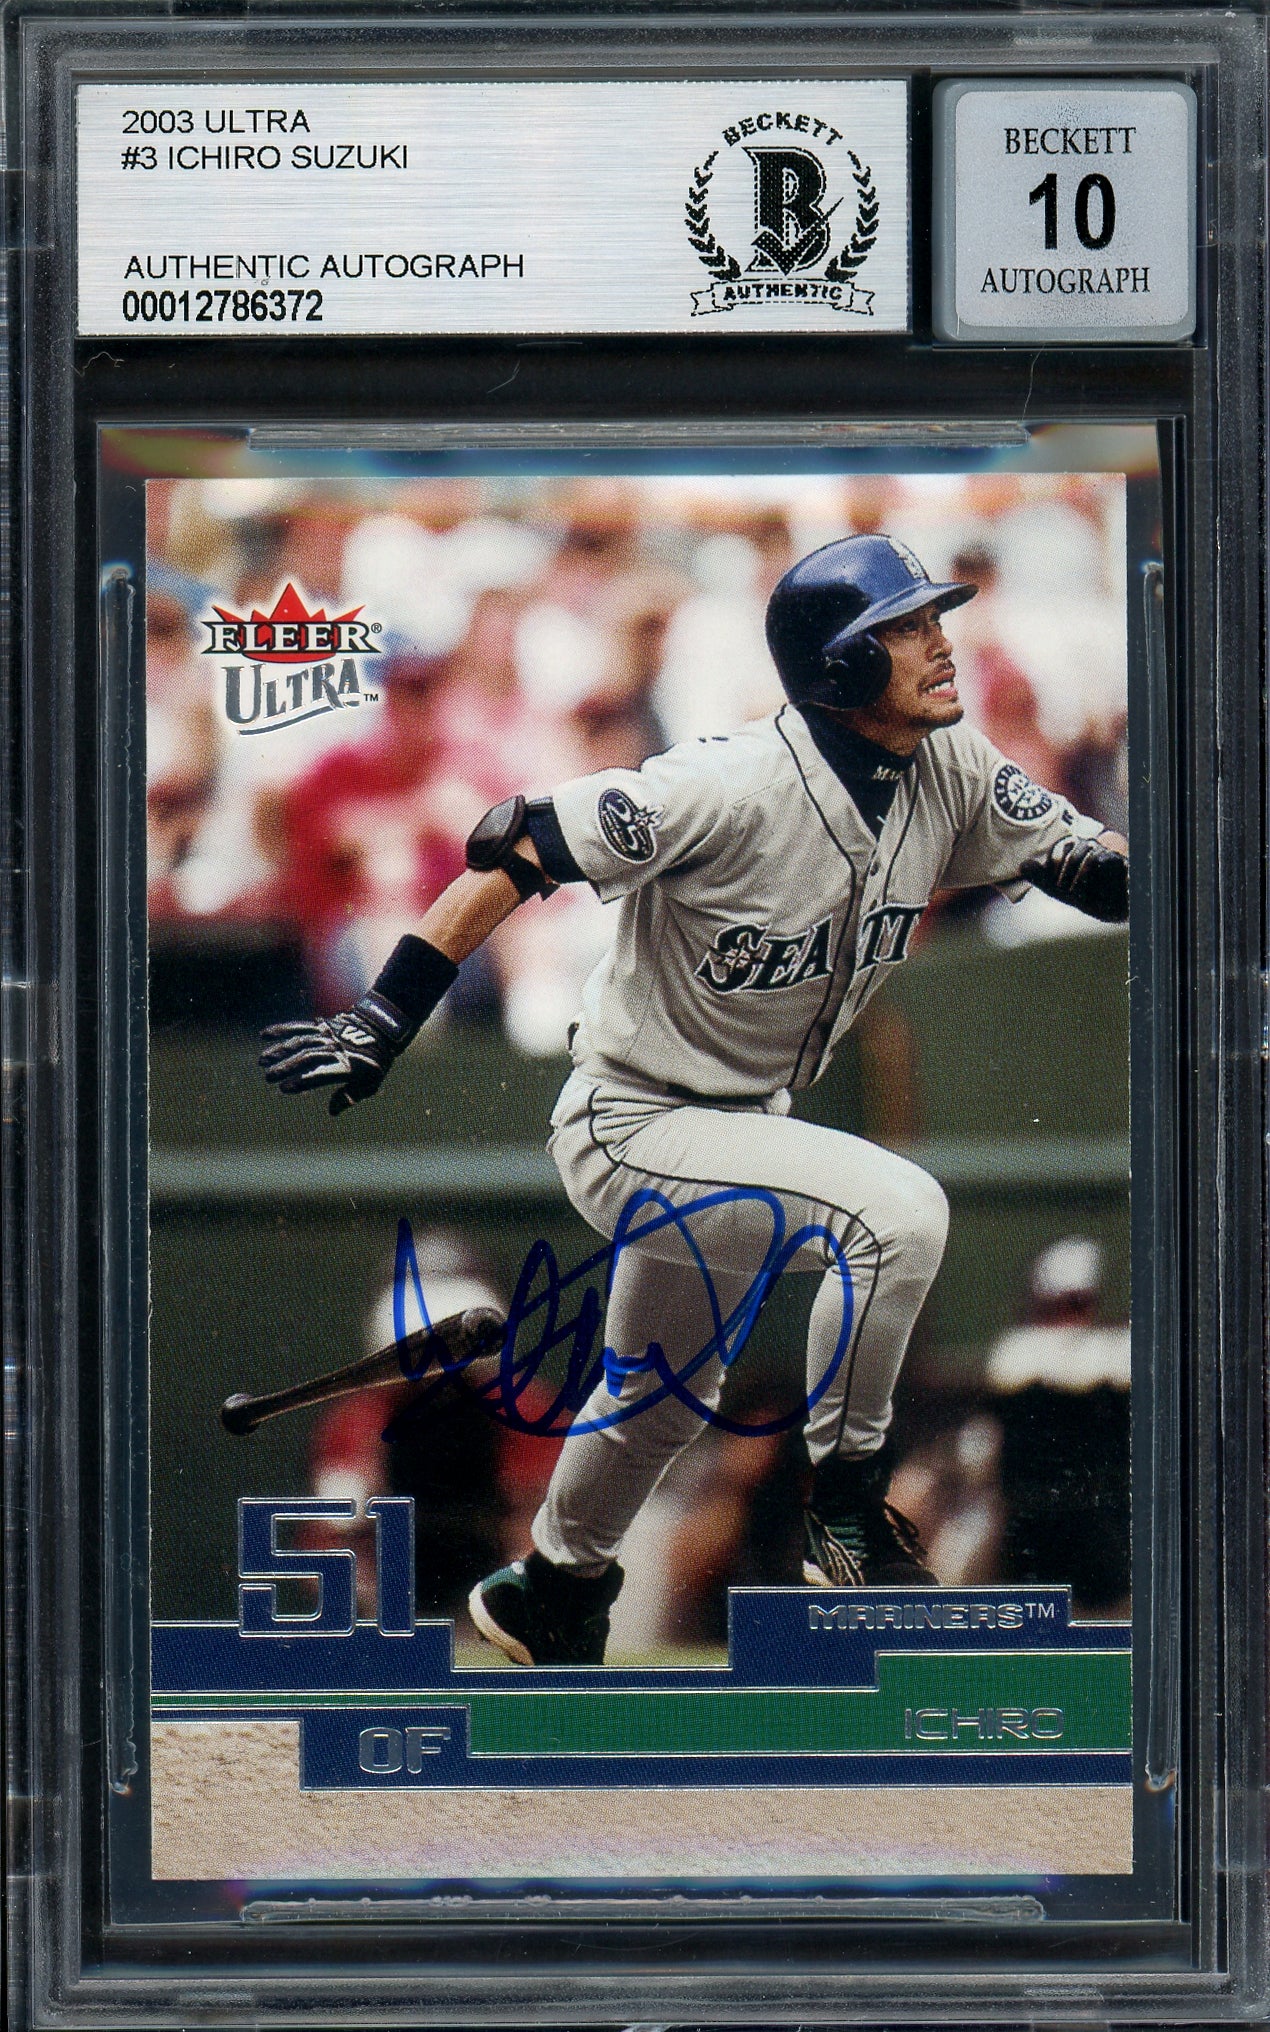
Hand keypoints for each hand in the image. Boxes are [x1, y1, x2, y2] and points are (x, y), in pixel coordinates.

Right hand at [259, 994, 411, 1115]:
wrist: (381, 1028)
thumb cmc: (375, 1063)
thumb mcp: (371, 1084)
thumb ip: (350, 1096)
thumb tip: (332, 1111)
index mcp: (347, 1066)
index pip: (321, 1074)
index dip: (303, 1081)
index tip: (285, 1089)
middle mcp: (334, 1049)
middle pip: (307, 1057)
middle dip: (286, 1067)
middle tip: (268, 1077)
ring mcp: (327, 1035)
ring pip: (299, 1042)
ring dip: (279, 1050)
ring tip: (262, 1060)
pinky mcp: (321, 1025)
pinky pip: (299, 1026)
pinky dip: (281, 1029)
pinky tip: (264, 1035)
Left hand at [1021, 835, 1127, 922]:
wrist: (1110, 907)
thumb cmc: (1082, 894)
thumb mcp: (1057, 889)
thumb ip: (1040, 877)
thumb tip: (1021, 865)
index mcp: (1070, 847)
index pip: (1057, 849)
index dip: (1053, 868)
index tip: (1056, 885)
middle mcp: (1085, 844)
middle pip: (1068, 854)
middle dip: (1064, 876)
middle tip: (1066, 891)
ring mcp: (1101, 849)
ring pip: (1084, 857)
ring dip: (1077, 880)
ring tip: (1076, 893)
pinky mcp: (1115, 857)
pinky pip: (1098, 860)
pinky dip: (1091, 878)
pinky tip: (1092, 889)